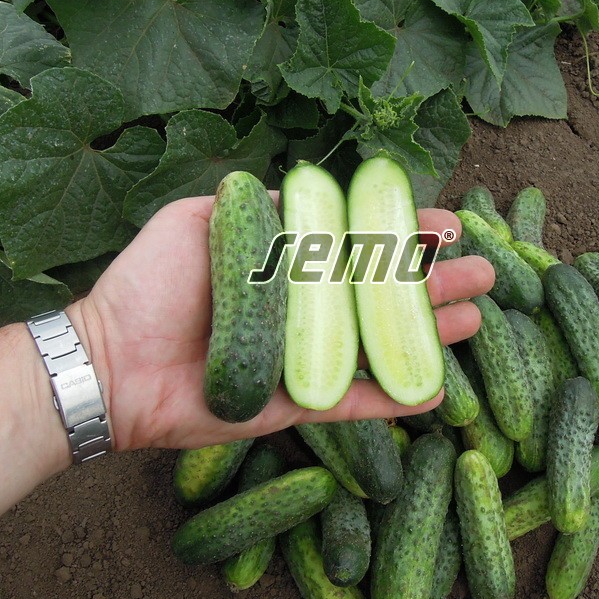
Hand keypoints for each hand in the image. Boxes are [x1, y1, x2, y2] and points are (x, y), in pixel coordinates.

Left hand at [71, 195, 494, 450]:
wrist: (114, 359)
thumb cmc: (150, 284)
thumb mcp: (202, 219)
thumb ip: (258, 206)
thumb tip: (311, 194)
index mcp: (288, 264)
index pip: (359, 244)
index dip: (405, 232)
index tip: (448, 222)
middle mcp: (305, 311)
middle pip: (382, 294)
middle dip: (435, 280)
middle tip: (484, 272)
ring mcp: (305, 358)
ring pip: (379, 346)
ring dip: (429, 333)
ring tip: (478, 316)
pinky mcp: (296, 404)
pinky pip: (354, 403)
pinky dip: (393, 398)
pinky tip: (436, 389)